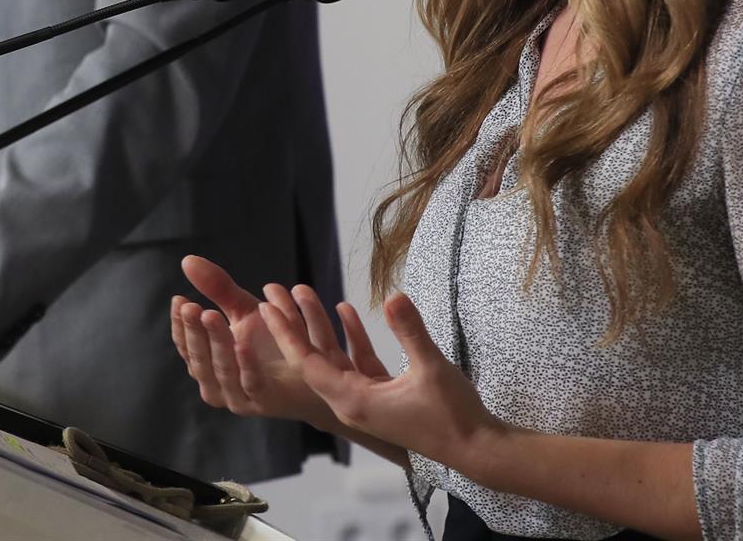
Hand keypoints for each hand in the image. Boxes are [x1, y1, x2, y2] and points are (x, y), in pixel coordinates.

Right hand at [170, 255, 335, 429]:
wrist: (313, 370)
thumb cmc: (273, 342)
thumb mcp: (243, 311)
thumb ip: (218, 290)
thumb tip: (187, 260)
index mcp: (207, 365)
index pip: (186, 346)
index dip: (181, 324)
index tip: (180, 299)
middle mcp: (217, 385)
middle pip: (199, 360)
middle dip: (194, 332)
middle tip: (192, 307)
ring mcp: (239, 398)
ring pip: (222, 372)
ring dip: (216, 343)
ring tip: (211, 315)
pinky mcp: (265, 402)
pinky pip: (251, 384)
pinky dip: (246, 365)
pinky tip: (242, 344)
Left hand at [262, 289, 501, 470]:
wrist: (476, 449)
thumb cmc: (453, 414)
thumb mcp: (431, 368)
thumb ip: (410, 331)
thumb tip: (393, 296)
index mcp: (354, 401)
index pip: (308, 365)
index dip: (286, 335)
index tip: (266, 308)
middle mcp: (352, 404)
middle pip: (312, 362)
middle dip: (292, 328)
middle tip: (273, 297)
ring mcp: (366, 403)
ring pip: (334, 361)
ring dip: (321, 329)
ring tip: (304, 294)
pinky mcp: (382, 399)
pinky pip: (356, 365)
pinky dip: (350, 339)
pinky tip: (347, 310)